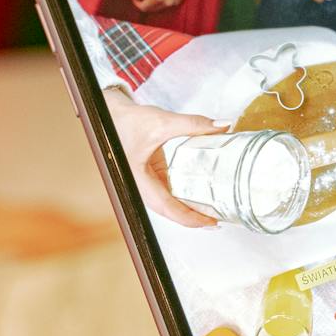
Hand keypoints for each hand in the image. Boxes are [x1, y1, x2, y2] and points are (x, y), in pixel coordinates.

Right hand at [103, 88, 224, 227]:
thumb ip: (193, 124)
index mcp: (139, 179)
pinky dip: (183, 196)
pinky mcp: (151, 175)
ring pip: (168, 204)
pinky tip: (198, 195)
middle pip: (169, 211)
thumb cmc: (127, 120)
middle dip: (192, 218)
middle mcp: (141, 186)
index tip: (210, 221)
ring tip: (210, 210)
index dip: (189, 218)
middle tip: (216, 218)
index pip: (167, 207)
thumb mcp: (162, 121)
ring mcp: (146, 182)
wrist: (112, 114)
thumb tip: (222, 126)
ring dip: (188, 209)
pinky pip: (168, 192)